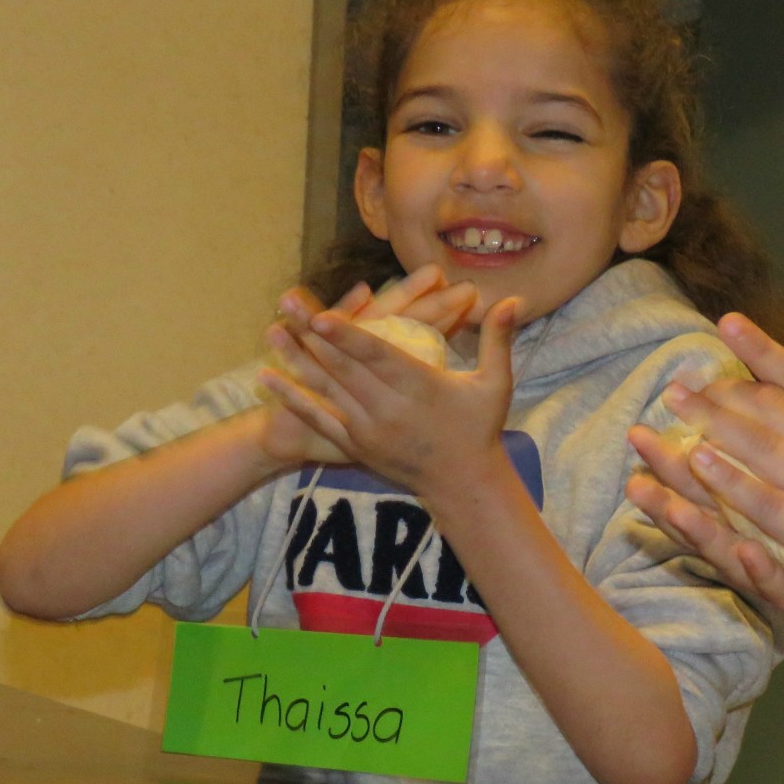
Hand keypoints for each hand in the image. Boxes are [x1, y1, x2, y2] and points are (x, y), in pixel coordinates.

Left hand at [255, 266, 477, 468]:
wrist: (463, 483)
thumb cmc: (480, 429)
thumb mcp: (495, 385)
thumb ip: (498, 339)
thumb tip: (514, 299)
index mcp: (422, 389)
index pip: (379, 358)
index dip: (349, 336)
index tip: (323, 316)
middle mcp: (391, 410)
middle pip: (344, 367)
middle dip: (311, 334)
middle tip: (285, 305)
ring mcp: (370, 430)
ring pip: (327, 389)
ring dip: (295, 359)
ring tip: (271, 331)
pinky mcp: (356, 445)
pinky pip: (319, 419)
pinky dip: (293, 399)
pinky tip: (269, 379)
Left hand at [629, 313, 783, 614]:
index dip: (766, 354)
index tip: (729, 325)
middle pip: (776, 415)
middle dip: (725, 394)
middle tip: (679, 378)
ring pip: (767, 452)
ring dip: (718, 426)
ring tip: (677, 407)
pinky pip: (770, 505)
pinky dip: (735, 481)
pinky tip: (701, 461)